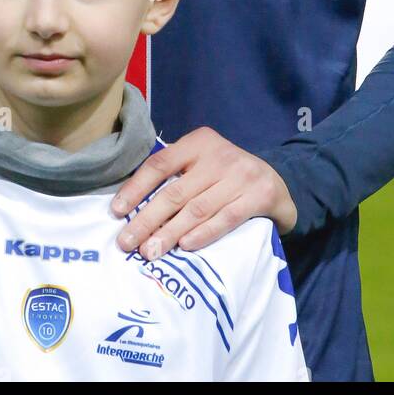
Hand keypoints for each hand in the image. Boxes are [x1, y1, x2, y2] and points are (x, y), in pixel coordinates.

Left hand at [110, 126, 297, 258]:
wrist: (277, 182)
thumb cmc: (227, 176)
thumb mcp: (202, 164)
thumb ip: (175, 176)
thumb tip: (130, 208)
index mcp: (199, 142)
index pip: (160, 164)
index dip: (136, 188)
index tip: (116, 212)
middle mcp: (219, 155)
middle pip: (175, 191)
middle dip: (147, 219)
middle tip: (126, 243)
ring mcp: (241, 174)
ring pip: (197, 209)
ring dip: (170, 233)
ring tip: (150, 252)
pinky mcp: (259, 195)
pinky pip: (225, 218)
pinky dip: (203, 234)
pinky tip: (185, 247)